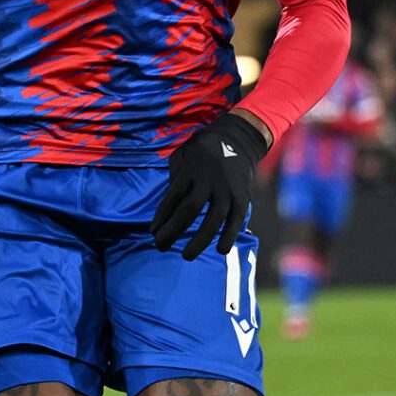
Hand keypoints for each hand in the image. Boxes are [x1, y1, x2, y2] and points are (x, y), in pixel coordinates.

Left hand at [152, 110, 268, 259]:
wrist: (238, 139)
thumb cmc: (202, 151)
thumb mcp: (182, 154)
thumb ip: (174, 178)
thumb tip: (167, 210)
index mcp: (191, 169)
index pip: (173, 196)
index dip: (162, 217)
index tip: (153, 232)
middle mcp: (209, 179)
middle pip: (190, 209)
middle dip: (173, 230)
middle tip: (160, 246)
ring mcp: (227, 189)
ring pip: (213, 219)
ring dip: (199, 240)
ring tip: (186, 256)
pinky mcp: (242, 197)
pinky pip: (236, 220)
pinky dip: (229, 236)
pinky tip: (220, 250)